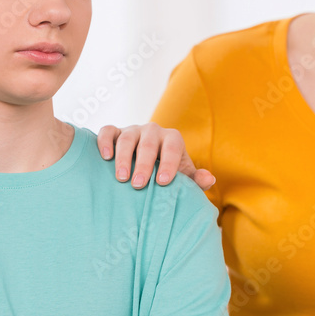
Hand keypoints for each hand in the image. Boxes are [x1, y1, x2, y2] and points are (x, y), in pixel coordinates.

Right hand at [97, 123, 215, 190]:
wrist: (149, 165)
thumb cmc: (167, 173)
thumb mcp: (183, 178)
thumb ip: (196, 180)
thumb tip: (208, 179)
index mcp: (172, 138)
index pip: (172, 147)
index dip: (169, 163)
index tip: (163, 182)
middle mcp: (153, 131)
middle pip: (148, 144)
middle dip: (144, 164)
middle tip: (138, 185)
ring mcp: (133, 130)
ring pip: (127, 138)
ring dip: (123, 158)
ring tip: (122, 178)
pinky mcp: (115, 132)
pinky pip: (108, 131)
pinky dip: (105, 142)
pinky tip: (105, 158)